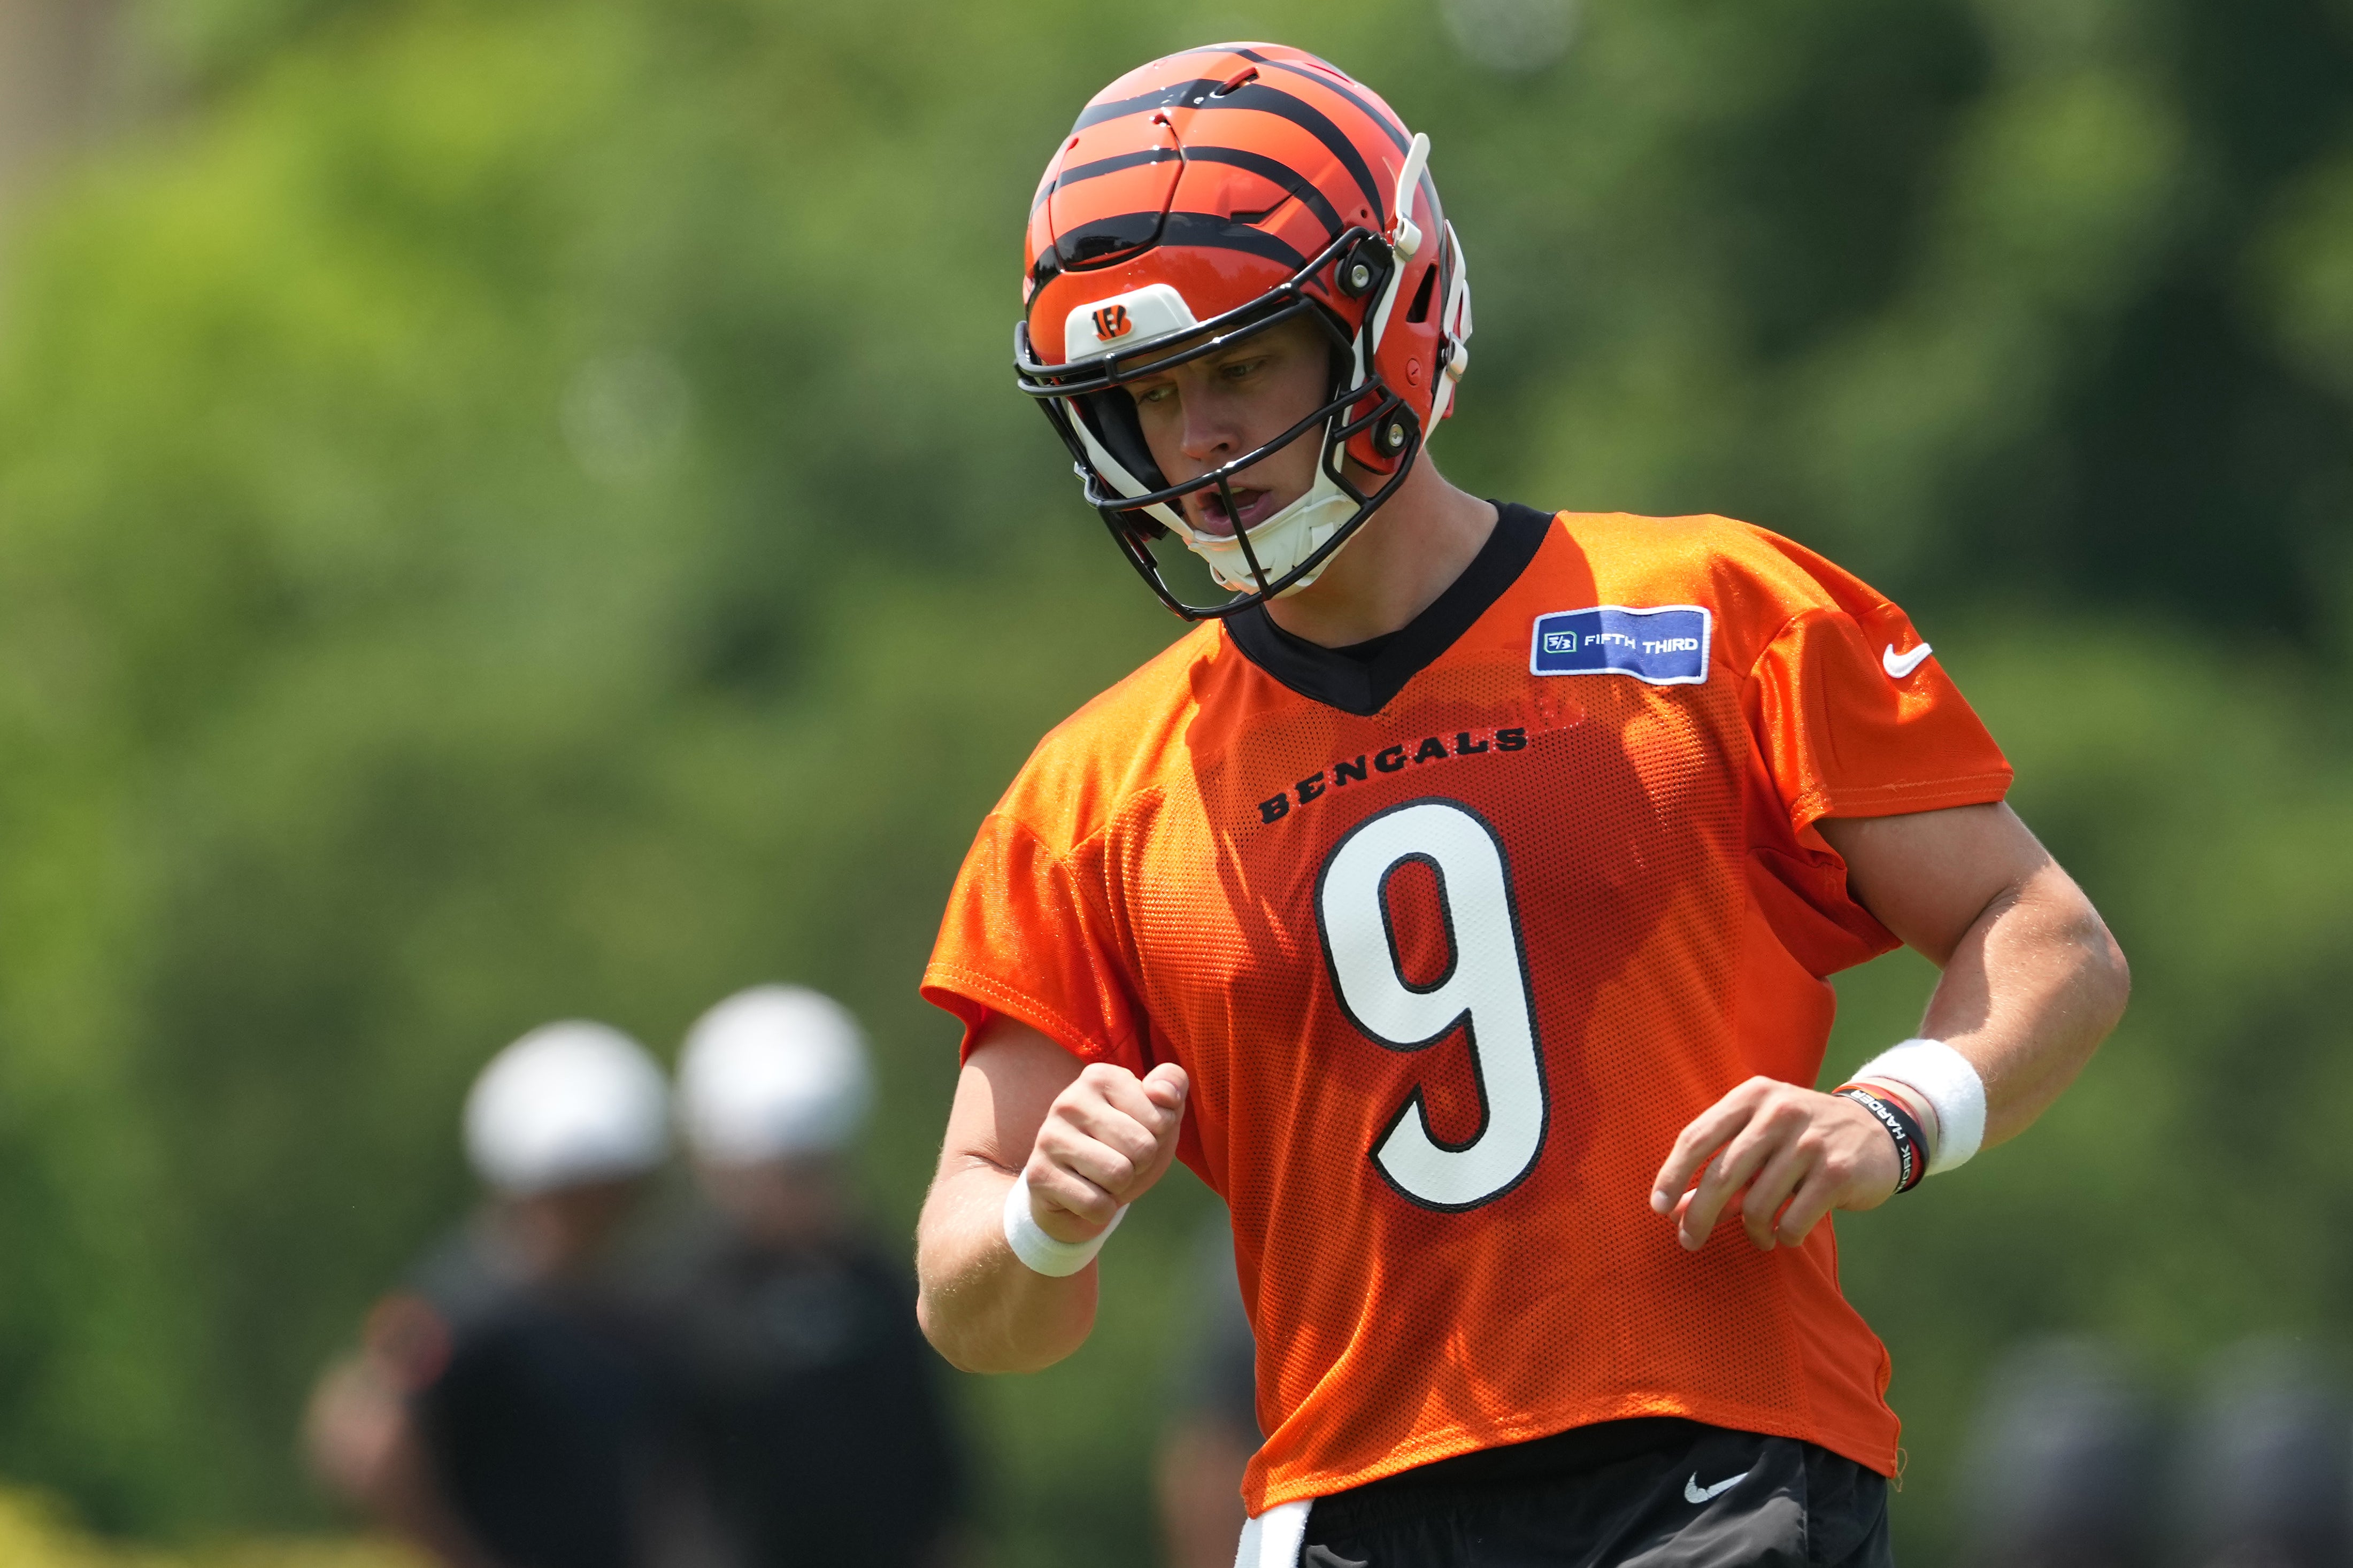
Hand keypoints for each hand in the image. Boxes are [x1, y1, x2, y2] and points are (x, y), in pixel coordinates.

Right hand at [1023, 1061, 1189, 1242]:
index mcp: (1100, 1077)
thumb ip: (1172, 1085)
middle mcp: (1070, 1100)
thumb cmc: (1123, 1147)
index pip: (1161, 1119)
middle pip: (1142, 1147)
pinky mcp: (1039, 1175)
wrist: (1075, 1192)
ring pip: (1119, 1175)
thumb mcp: (1157, 1114)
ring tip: (1102, 1177)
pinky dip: (1101, 1210)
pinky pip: (1096, 1204)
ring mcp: (1049, 1137)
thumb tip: (1164, 1093)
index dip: (1158, 1138)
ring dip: (1120, 1187)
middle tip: (1119, 1160)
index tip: (1135, 1135)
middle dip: (1140, 1165)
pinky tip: (1085, 1194)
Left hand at [1648, 1077, 1899, 1251]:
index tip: (1659, 1208)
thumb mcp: (1761, 1141)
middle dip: (1699, 1215)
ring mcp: (1810, 1141)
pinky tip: (1787, 1234)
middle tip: (1689, 1241)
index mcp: (1752, 1097)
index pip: (1697, 1137)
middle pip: (1721, 1174)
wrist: (1879, 1130)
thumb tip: (1676, 1211)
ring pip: (1758, 1203)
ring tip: (1760, 1237)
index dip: (1673, 1175)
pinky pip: (1794, 1220)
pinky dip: (1785, 1236)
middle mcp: (1779, 1112)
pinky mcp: (1837, 1172)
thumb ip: (1721, 1170)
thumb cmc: (1803, 1139)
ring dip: (1753, 1231)